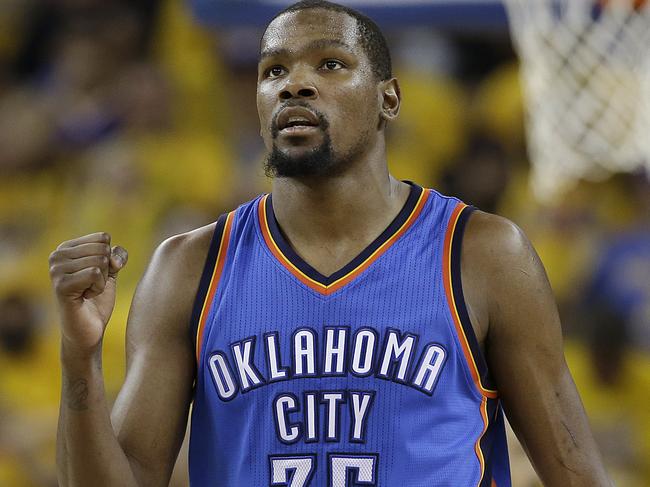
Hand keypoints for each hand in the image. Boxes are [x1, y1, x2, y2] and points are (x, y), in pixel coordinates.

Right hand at [49, 232, 127, 354]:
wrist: (89, 329)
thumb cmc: (97, 299)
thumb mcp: (110, 271)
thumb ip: (116, 255)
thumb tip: (113, 256)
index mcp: (66, 247)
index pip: (103, 238)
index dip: (109, 258)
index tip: (96, 275)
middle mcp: (56, 255)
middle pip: (102, 249)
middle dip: (106, 270)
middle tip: (92, 286)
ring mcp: (56, 270)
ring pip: (100, 261)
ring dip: (102, 281)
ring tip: (88, 292)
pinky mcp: (61, 285)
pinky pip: (95, 274)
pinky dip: (98, 288)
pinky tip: (85, 297)